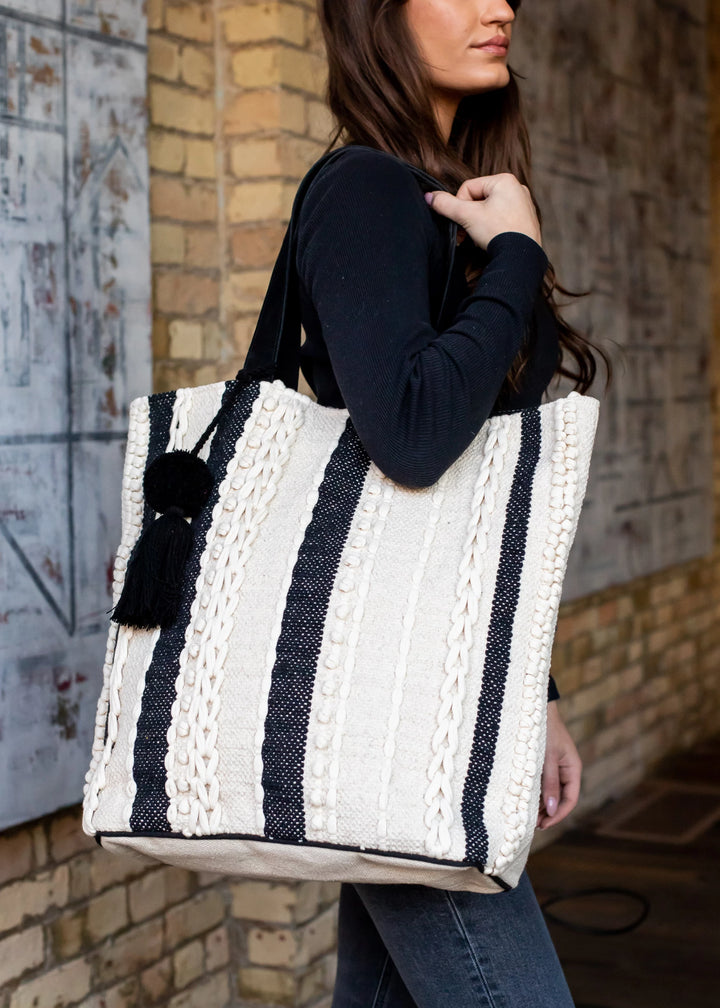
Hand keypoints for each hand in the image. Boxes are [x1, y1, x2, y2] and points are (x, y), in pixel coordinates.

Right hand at [425, 173, 541, 249]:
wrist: (521, 258)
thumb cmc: (498, 232)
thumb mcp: (467, 216)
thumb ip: (445, 204)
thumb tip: (429, 196)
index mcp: (505, 180)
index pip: (468, 188)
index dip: (460, 206)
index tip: (464, 222)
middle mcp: (517, 188)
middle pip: (478, 200)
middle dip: (470, 217)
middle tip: (468, 233)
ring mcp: (523, 205)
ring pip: (489, 211)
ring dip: (479, 224)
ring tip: (481, 238)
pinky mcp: (526, 221)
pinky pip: (501, 220)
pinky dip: (492, 229)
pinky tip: (493, 240)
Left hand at [536, 700, 581, 829]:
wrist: (536, 708)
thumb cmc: (544, 730)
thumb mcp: (547, 758)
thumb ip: (550, 783)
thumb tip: (552, 810)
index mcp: (573, 769)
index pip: (570, 799)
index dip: (559, 814)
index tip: (544, 824)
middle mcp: (565, 771)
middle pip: (560, 799)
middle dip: (548, 813)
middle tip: (532, 824)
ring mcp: (554, 768)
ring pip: (550, 792)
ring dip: (540, 804)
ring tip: (526, 816)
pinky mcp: (543, 764)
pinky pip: (541, 783)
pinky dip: (534, 793)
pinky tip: (524, 800)